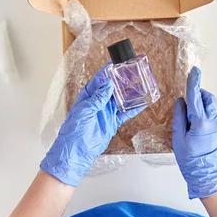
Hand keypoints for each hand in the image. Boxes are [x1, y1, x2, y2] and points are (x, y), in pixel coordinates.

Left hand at [40, 65, 143, 186]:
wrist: (76, 152)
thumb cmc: (73, 131)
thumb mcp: (85, 110)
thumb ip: (98, 98)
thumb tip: (108, 84)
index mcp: (88, 97)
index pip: (99, 81)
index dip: (108, 72)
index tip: (117, 64)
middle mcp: (97, 103)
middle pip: (112, 88)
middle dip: (122, 81)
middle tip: (133, 73)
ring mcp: (105, 113)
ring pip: (120, 99)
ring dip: (130, 93)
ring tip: (141, 85)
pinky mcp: (112, 123)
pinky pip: (125, 113)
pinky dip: (133, 108)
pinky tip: (142, 103)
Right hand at [173, 67, 216, 198]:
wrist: (207, 177)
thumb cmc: (190, 161)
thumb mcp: (178, 139)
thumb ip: (179, 118)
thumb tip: (181, 102)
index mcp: (201, 122)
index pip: (196, 97)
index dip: (194, 82)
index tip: (194, 71)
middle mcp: (214, 122)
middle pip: (208, 99)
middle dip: (199, 94)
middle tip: (188, 101)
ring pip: (212, 108)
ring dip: (202, 106)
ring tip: (191, 119)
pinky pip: (214, 118)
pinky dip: (206, 116)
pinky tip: (198, 129)